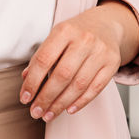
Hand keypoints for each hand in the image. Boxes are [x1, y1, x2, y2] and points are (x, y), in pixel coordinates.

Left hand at [20, 2, 138, 121]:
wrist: (105, 24)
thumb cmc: (75, 34)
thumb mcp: (55, 38)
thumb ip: (41, 57)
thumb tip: (26, 80)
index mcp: (64, 30)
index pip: (44, 60)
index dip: (32, 82)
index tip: (25, 98)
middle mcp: (84, 39)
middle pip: (62, 75)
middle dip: (46, 98)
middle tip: (36, 112)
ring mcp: (100, 51)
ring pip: (79, 85)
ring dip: (61, 104)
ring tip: (49, 114)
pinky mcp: (113, 63)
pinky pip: (96, 88)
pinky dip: (81, 102)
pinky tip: (68, 109)